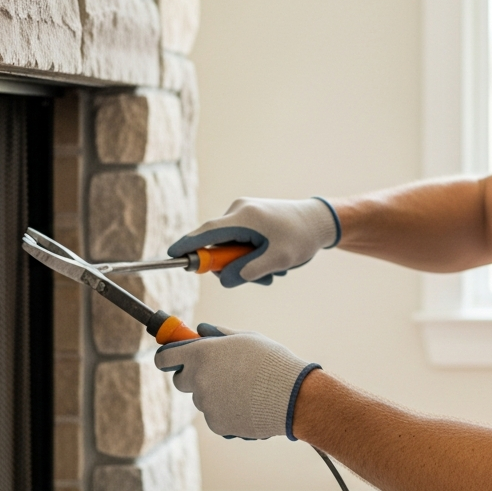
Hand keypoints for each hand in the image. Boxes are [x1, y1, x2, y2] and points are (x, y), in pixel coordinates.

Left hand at [154, 324, 320, 439]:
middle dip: (193, 376)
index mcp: (201, 353)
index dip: (167, 357)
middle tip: (218, 372)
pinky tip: (248, 404)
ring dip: (215, 394)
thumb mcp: (246, 338)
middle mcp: (198, 379)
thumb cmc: (272, 361)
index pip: (164, 357)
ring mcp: (206, 404)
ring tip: (245, 389)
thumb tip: (199, 330)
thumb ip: (217, 335)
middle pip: (180, 380)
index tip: (173, 358)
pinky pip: (215, 415)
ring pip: (202, 398)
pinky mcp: (216, 424)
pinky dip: (226, 411)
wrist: (293, 396)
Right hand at [168, 197, 340, 286]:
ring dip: (248, 264)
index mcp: (243, 217)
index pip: (206, 232)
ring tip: (274, 269)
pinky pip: (240, 242)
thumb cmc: (301, 238)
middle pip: (218, 245)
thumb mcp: (276, 260)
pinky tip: (274, 260)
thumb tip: (223, 279)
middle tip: (261, 278)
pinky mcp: (250, 218)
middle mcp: (239, 210)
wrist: (320, 221)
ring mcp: (245, 212)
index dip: (187, 245)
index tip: (171, 256)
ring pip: (231, 247)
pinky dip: (252, 255)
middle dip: (234, 266)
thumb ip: (248, 272)